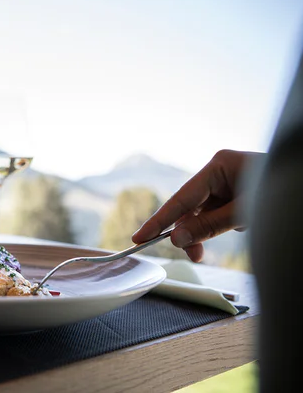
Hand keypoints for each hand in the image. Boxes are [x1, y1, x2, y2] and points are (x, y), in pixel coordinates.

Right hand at [132, 149, 262, 261]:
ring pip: (201, 213)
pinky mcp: (233, 191)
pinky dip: (219, 226)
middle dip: (189, 231)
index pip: (181, 198)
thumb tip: (178, 238)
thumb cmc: (281, 193)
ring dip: (204, 232)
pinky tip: (236, 226)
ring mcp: (226, 181)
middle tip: (194, 255)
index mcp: (218, 165)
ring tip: (210, 249)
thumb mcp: (244, 213)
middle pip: (189, 206)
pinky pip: (215, 212)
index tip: (139, 237)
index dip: (160, 220)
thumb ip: (209, 226)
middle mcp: (218, 171)